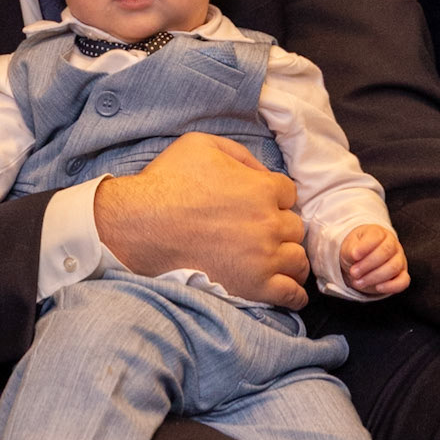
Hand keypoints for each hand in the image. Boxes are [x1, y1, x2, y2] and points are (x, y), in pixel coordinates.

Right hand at [93, 133, 310, 308]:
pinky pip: (291, 294)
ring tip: (275, 259)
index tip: (259, 205)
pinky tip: (286, 288)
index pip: (288, 193)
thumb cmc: (167, 182)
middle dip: (280, 227)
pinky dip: (294, 293)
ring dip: (289, 256)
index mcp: (261, 188)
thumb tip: (261, 170)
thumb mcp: (201, 145)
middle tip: (260, 232)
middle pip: (294, 226)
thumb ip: (239, 153)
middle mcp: (269, 223)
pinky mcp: (255, 287)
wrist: (141, 226)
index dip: (274, 197)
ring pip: (298, 260)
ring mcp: (264, 258)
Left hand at [341, 223, 409, 297]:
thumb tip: (354, 255)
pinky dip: (391, 286)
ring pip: (394, 267)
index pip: (376, 236)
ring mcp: (399, 260)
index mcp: (378, 233)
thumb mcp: (348, 248)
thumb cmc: (356, 252)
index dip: (365, 247)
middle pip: (386, 252)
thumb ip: (351, 250)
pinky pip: (403, 281)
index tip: (354, 256)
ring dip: (374, 277)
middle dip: (367, 264)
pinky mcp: (402, 275)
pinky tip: (377, 287)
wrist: (359, 264)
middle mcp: (392, 244)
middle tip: (353, 272)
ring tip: (359, 282)